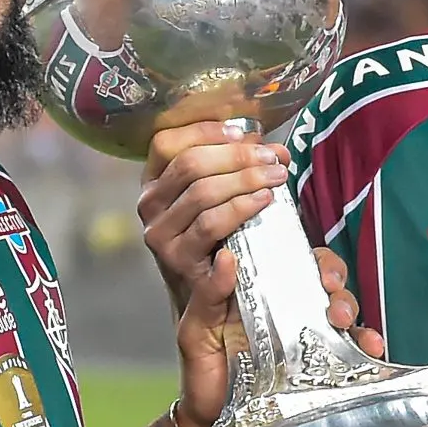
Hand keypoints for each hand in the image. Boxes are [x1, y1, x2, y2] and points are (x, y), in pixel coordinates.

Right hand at [140, 121, 289, 305]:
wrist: (200, 294)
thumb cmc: (211, 238)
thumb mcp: (216, 198)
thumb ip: (240, 169)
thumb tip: (276, 152)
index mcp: (154, 182)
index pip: (167, 143)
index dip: (203, 132)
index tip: (241, 133)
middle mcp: (150, 206)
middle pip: (190, 166)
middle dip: (237, 159)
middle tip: (271, 162)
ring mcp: (163, 236)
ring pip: (203, 196)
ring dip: (244, 184)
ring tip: (274, 184)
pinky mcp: (181, 262)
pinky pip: (210, 232)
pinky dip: (236, 216)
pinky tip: (260, 208)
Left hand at [172, 244, 384, 426]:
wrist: (208, 418)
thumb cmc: (201, 370)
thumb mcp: (196, 329)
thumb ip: (208, 293)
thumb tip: (227, 257)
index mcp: (261, 293)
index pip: (293, 260)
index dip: (311, 256)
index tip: (316, 267)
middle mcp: (288, 310)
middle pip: (324, 281)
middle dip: (336, 279)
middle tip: (331, 293)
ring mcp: (306, 337)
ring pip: (341, 309)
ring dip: (350, 307)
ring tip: (344, 320)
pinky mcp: (319, 365)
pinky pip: (351, 349)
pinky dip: (367, 343)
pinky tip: (372, 346)